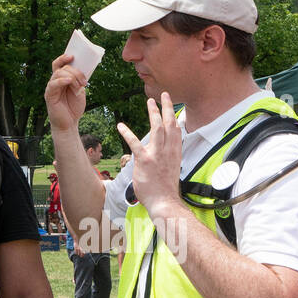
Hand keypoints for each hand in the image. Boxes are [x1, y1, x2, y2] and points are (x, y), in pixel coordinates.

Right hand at [45, 53, 87, 133]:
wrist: (69, 123)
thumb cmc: (74, 107)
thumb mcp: (80, 90)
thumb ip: (79, 80)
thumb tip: (84, 69)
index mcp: (62, 79)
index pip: (59, 64)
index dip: (64, 57)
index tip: (73, 55)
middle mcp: (55, 81)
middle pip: (62, 67)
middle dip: (75, 71)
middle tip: (85, 81)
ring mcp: (51, 87)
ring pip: (58, 73)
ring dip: (72, 77)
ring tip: (80, 86)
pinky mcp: (49, 95)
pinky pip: (53, 84)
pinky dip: (62, 80)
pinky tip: (69, 81)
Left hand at [117, 92, 183, 218]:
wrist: (164, 202)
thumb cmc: (165, 189)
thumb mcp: (171, 170)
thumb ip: (167, 158)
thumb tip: (163, 153)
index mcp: (175, 153)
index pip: (177, 131)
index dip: (175, 117)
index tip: (174, 107)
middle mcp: (168, 151)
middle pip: (169, 124)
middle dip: (167, 108)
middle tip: (164, 95)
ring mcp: (157, 154)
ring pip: (157, 128)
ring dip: (153, 113)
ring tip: (149, 101)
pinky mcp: (144, 160)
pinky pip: (135, 143)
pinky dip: (127, 133)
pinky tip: (120, 125)